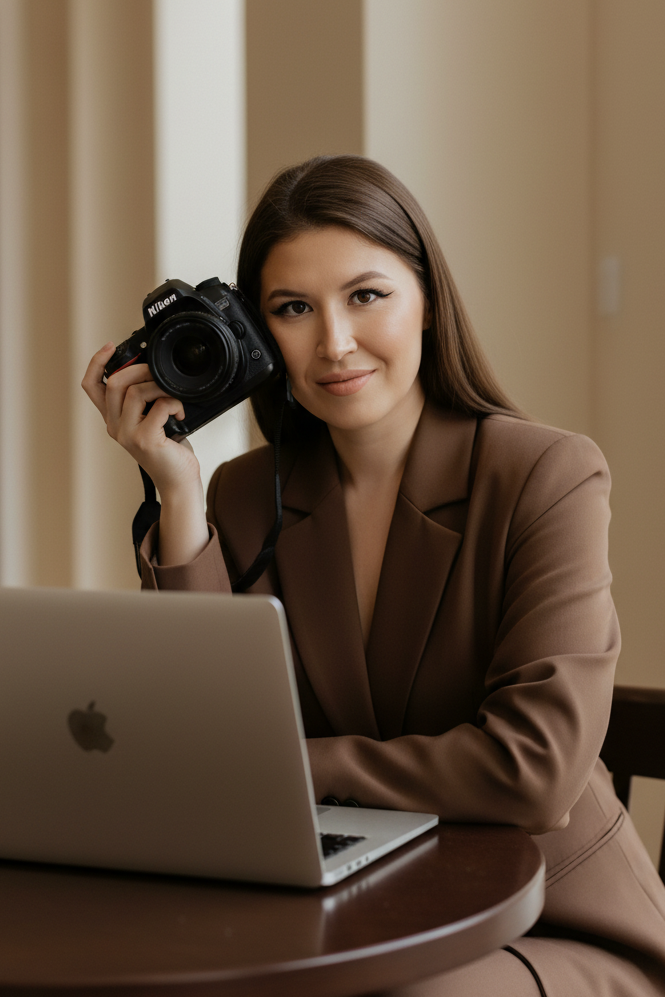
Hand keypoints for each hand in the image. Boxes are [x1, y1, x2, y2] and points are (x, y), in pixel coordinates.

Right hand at [82, 343, 200, 495]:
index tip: (110, 346)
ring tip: (173, 395)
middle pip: (113, 382)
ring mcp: (127, 434)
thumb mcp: (151, 421)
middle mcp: (115, 427)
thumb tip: (151, 371)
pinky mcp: (145, 440)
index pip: (91, 386)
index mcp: (112, 419)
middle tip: (157, 371)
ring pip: (135, 392)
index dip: (96, 362)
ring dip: (159, 386)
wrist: (178, 482)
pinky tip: (180, 412)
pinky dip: (173, 402)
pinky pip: (158, 406)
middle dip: (138, 368)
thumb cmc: (168, 451)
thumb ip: (144, 401)